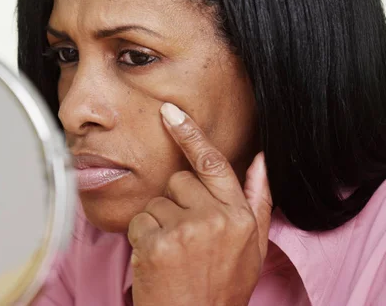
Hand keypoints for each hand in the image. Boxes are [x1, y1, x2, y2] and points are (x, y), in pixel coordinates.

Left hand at [128, 103, 272, 305]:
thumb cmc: (220, 287)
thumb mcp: (252, 248)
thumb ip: (256, 201)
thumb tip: (261, 160)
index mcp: (240, 216)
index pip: (214, 164)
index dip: (190, 135)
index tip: (170, 113)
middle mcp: (215, 219)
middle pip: (179, 182)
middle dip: (176, 203)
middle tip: (184, 238)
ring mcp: (185, 230)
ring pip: (156, 202)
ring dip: (158, 223)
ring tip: (172, 253)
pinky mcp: (157, 243)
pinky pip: (139, 221)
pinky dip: (141, 237)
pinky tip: (156, 259)